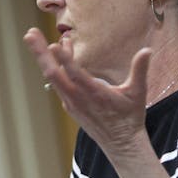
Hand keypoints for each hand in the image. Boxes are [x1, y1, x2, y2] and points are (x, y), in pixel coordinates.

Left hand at [24, 28, 151, 162]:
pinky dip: (55, 67)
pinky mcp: (70, 106)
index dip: (65, 59)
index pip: (76, 75)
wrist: (121, 144)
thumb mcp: (137, 93)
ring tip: (33, 37)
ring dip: (43, 57)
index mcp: (95, 94)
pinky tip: (54, 54)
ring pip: (53, 78)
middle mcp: (78, 99)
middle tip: (30, 34)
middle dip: (40, 53)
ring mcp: (71, 103)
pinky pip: (58, 83)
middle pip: (53, 74)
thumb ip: (139, 70)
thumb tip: (147, 50)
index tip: (55, 44)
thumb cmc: (130, 117)